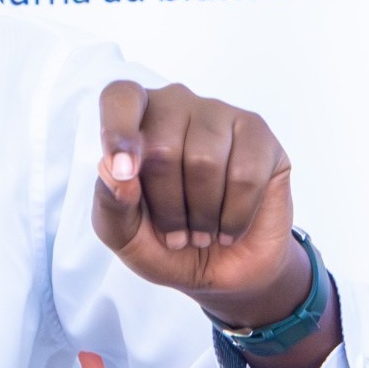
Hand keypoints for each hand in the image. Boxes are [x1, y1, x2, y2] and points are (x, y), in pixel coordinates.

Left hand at [91, 80, 309, 331]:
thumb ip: (110, 203)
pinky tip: (229, 227)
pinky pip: (245, 174)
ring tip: (202, 231)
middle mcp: (176, 106)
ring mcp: (220, 115)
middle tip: (176, 233)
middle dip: (167, 206)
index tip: (124, 173)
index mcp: (134, 120)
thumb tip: (114, 171)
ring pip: (205, 161)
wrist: (220, 269)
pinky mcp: (258, 135)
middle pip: (162, 148)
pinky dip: (234, 215)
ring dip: (202, 214)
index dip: (118, 132)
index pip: (120, 97)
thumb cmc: (162, 241)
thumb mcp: (122, 234)